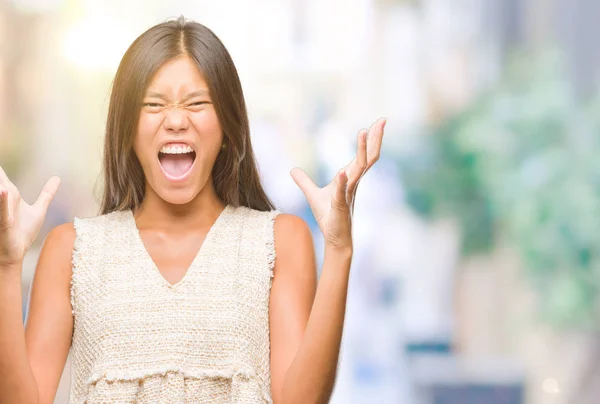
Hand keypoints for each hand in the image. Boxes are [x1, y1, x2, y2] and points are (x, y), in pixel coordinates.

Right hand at [0, 165, 60, 268]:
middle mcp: (3, 198)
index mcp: (10, 193)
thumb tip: (57, 178)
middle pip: (0, 179)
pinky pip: (3, 211)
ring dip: (0, 184)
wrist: (14, 254)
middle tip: (3, 181)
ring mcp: (2, 211)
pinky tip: (4, 190)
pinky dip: (3, 200)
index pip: (1, 174)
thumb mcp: (38, 210)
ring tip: (3, 182)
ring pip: (0, 191)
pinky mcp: (4, 223)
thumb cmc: (22, 233)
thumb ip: (46, 194)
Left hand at [291, 117, 385, 249]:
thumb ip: (304, 181)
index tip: (379, 122)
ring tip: (363, 132)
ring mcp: (348, 193)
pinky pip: (342, 191)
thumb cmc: (329, 216)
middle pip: (369, 157)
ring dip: (361, 151)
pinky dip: (342, 181)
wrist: (334, 238)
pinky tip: (341, 172)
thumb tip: (293, 170)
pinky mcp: (340, 206)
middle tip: (383, 120)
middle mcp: (353, 183)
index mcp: (351, 178)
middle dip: (375, 138)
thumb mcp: (312, 194)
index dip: (372, 139)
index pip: (365, 155)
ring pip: (359, 169)